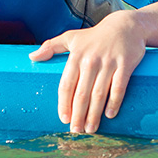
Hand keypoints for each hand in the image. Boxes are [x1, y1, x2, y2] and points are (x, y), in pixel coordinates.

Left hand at [29, 12, 145, 133]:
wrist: (125, 26)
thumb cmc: (95, 36)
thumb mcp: (71, 37)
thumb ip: (50, 47)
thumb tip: (31, 58)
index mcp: (76, 56)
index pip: (66, 85)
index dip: (64, 104)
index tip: (63, 118)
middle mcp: (91, 61)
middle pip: (82, 93)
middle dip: (78, 114)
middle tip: (76, 130)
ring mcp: (108, 63)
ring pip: (99, 94)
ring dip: (94, 114)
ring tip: (91, 129)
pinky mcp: (125, 64)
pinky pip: (119, 87)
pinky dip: (114, 102)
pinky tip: (109, 115)